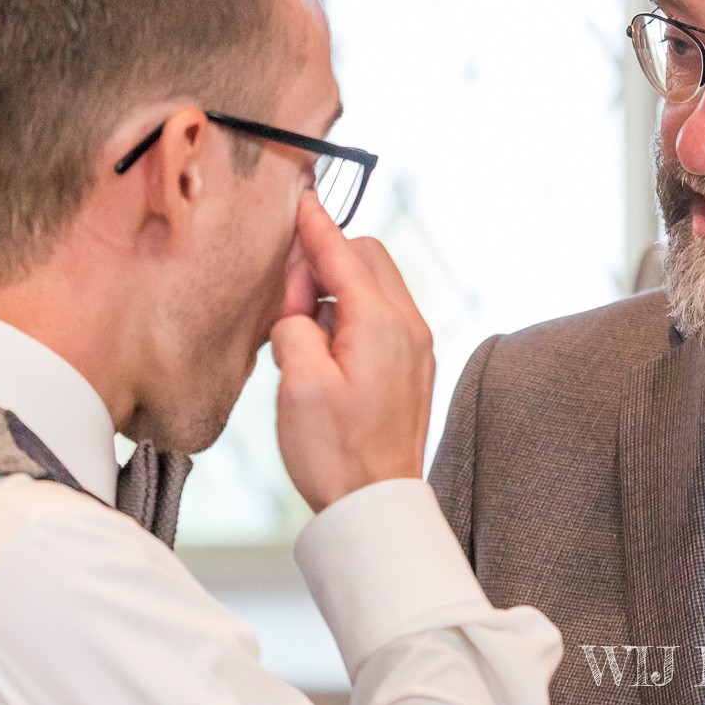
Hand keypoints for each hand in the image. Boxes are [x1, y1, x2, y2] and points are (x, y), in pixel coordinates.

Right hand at [271, 191, 435, 512]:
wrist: (376, 505)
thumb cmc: (336, 453)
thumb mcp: (298, 386)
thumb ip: (295, 329)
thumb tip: (300, 315)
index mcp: (382, 324)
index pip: (345, 254)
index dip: (318, 227)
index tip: (303, 200)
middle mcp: (409, 326)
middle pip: (369, 259)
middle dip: (326, 263)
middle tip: (289, 305)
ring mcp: (415, 346)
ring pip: (375, 287)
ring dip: (337, 292)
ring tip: (300, 336)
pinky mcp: (411, 366)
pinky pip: (381, 317)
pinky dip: (350, 316)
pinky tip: (321, 350)